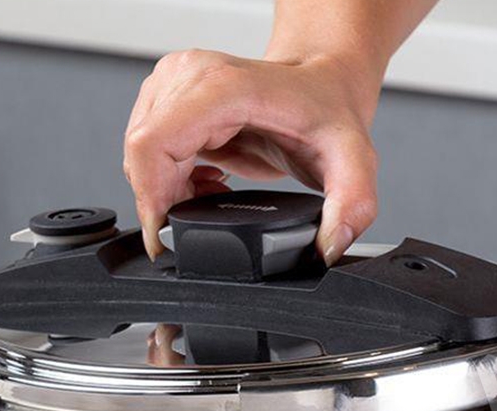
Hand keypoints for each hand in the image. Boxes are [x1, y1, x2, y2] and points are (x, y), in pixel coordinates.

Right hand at [124, 49, 379, 261]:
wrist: (324, 84)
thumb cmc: (331, 111)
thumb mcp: (354, 162)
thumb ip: (351, 208)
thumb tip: (329, 248)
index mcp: (222, 88)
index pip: (152, 144)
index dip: (151, 198)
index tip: (168, 236)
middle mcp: (190, 77)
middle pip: (142, 153)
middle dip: (162, 202)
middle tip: (200, 226)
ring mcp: (176, 85)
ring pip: (142, 154)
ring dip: (167, 191)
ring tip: (212, 200)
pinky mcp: (172, 100)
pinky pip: (150, 150)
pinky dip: (170, 180)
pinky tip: (205, 186)